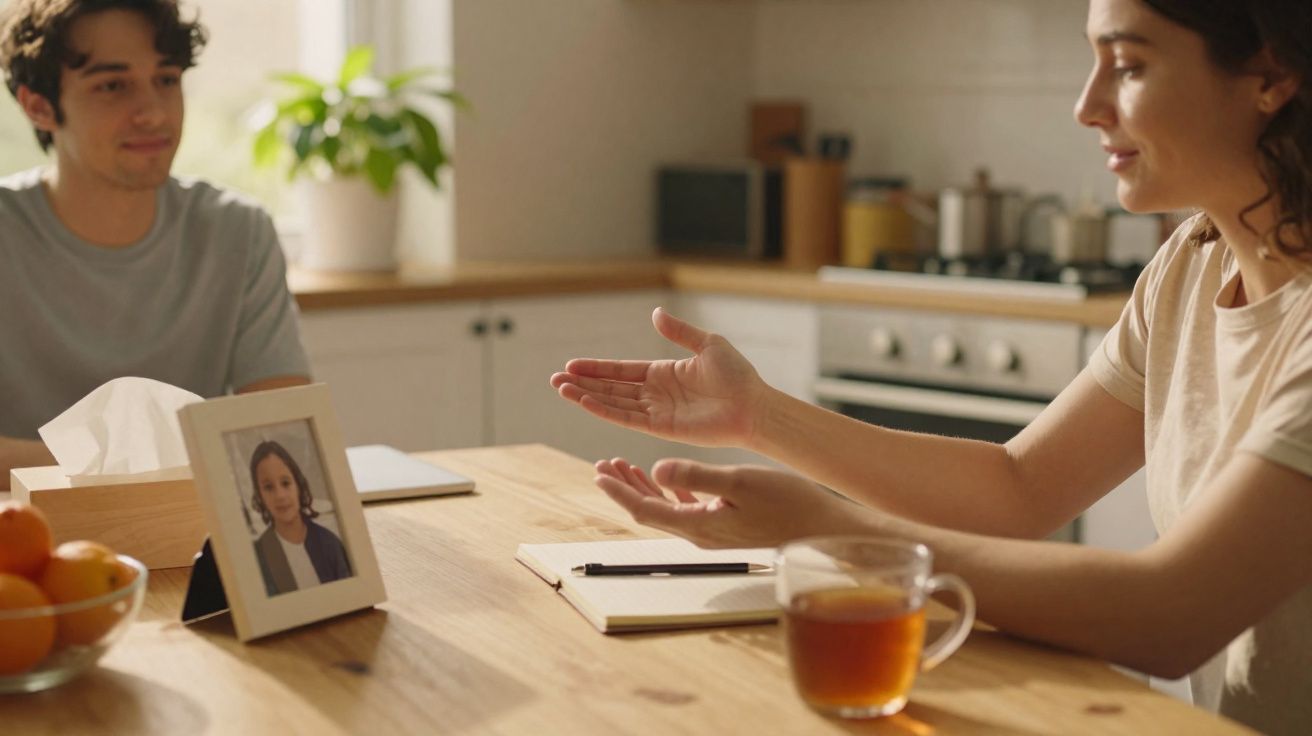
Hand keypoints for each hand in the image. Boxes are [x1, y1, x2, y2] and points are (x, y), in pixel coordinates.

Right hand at [550, 308, 768, 446]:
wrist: (754, 406)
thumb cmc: (737, 376)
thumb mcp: (707, 344)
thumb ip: (678, 331)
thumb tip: (655, 313)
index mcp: (664, 373)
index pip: (621, 370)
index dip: (596, 368)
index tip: (571, 365)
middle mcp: (655, 394)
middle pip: (611, 387)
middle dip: (582, 384)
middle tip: (555, 379)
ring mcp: (656, 412)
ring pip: (613, 403)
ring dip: (586, 397)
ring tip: (561, 389)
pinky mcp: (662, 428)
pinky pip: (627, 418)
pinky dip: (605, 410)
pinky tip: (585, 402)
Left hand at [593, 457, 873, 548]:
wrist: (820, 529)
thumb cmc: (787, 504)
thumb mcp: (740, 482)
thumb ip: (697, 476)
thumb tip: (656, 469)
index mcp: (698, 524)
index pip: (645, 510)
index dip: (619, 492)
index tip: (600, 473)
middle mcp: (699, 533)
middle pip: (649, 511)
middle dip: (624, 488)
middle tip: (604, 465)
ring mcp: (712, 531)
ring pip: (665, 509)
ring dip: (643, 488)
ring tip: (625, 466)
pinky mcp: (726, 525)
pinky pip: (686, 508)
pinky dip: (669, 490)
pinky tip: (667, 477)